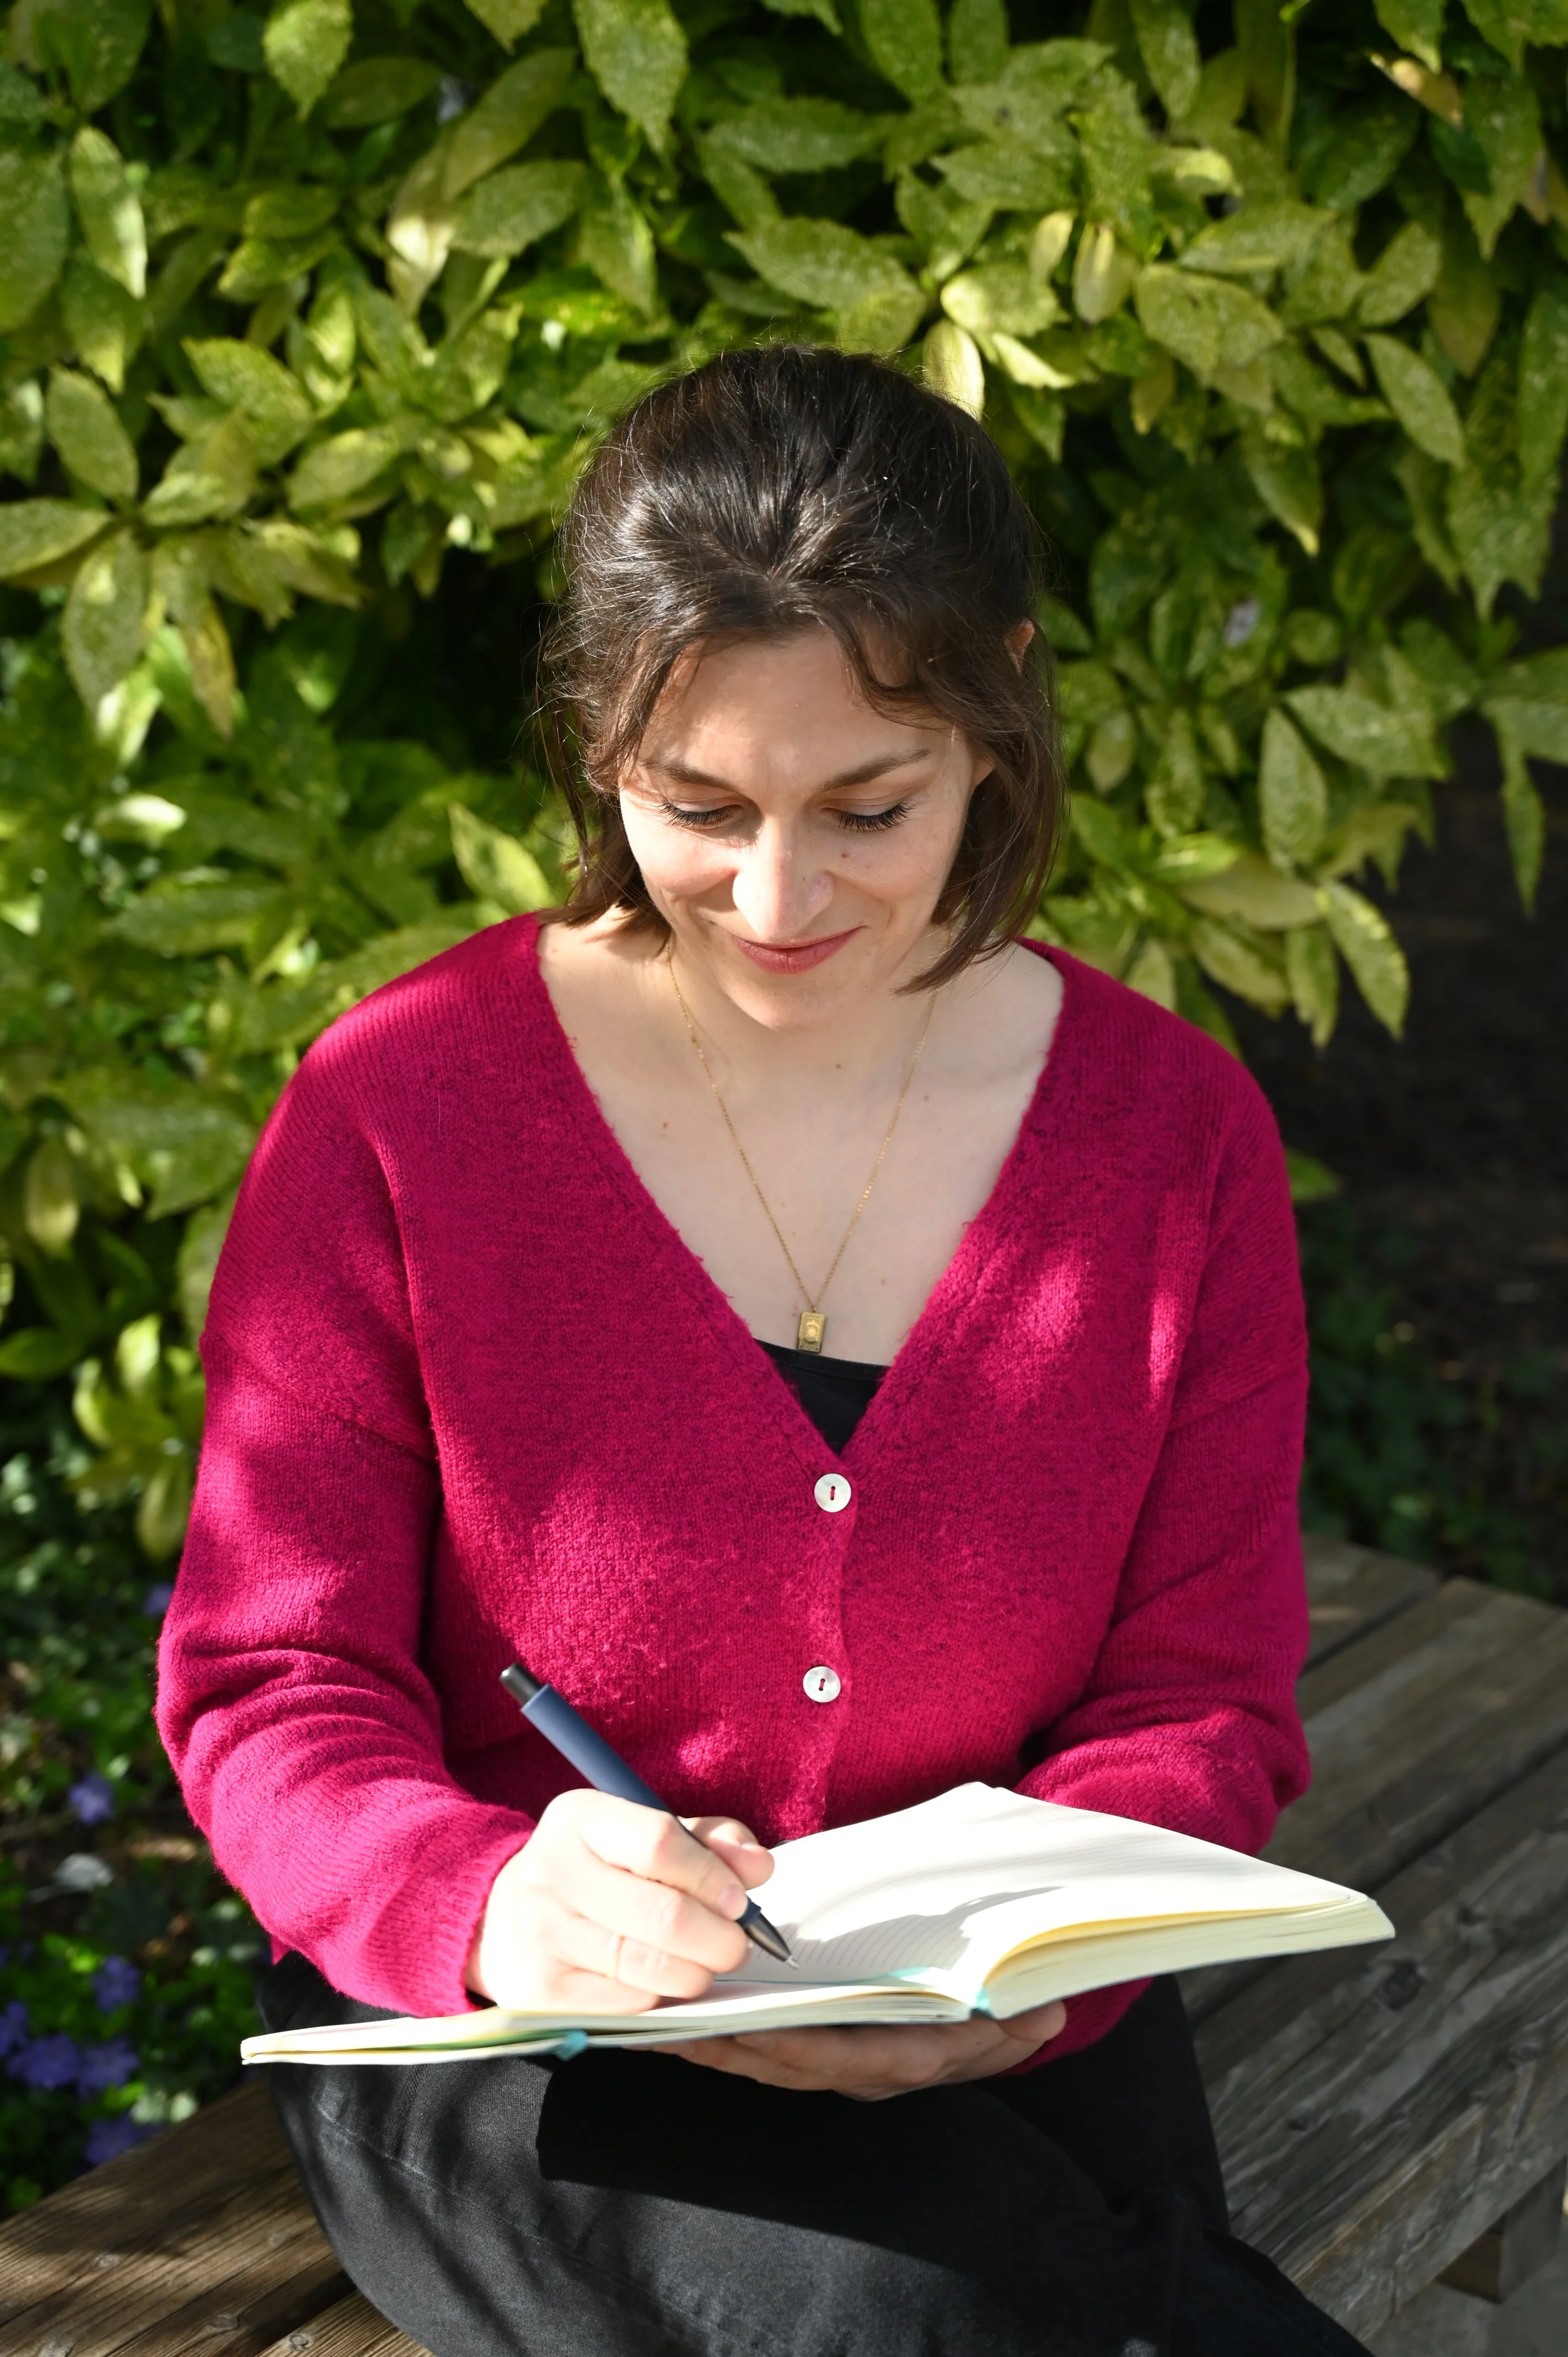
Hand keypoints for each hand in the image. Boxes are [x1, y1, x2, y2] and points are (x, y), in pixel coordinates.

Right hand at [467, 1788, 773, 2011]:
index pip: (659, 1842)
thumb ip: (708, 1842)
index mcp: (580, 1817)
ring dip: (696, 1974)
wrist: (500, 1918)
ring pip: (649, 1967)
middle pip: (663, 1914)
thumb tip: (759, 1866)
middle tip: (735, 1946)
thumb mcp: (642, 1835)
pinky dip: (659, 2000)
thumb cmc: (595, 1871)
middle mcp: (551, 1870)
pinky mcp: (538, 1991)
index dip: (712, 1876)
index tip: (739, 1901)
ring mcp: (540, 1933)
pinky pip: (626, 2004)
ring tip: (703, 1966)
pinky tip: (660, 1984)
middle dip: (719, 1939)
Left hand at [658, 2004, 1067, 2100]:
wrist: (1000, 2022)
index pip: (828, 2056)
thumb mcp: (1014, 2017)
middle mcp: (860, 2068)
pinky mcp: (826, 2044)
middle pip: (778, 2062)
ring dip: (712, 2043)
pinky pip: (769, 2045)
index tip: (731, 2027)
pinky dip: (728, 2034)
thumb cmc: (999, 2009)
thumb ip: (1018, 2017)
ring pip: (765, 2058)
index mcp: (897, 2057)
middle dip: (722, 2047)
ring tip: (654, 2020)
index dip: (777, 2045)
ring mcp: (840, 2060)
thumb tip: (1042, 2009)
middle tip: (663, 2023)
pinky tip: (686, 2017)